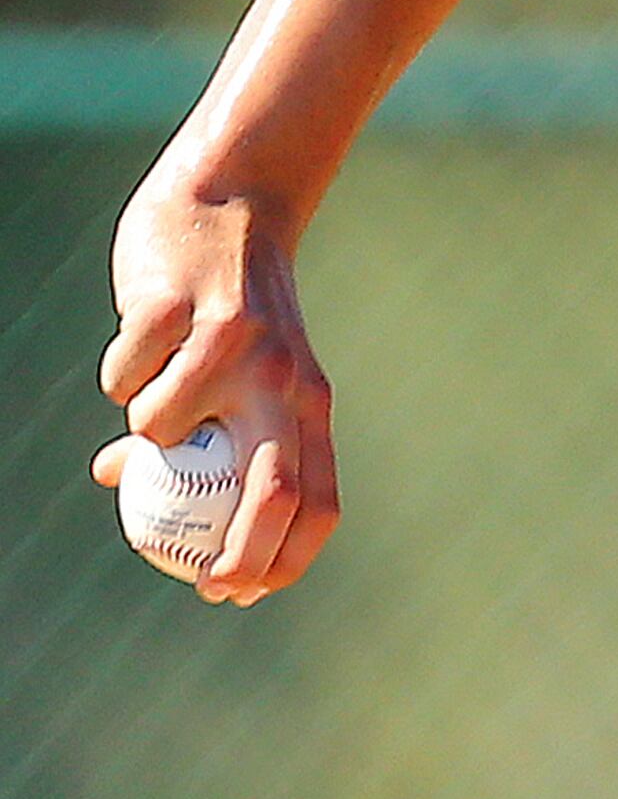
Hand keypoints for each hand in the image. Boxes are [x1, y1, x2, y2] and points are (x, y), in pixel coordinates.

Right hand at [93, 183, 336, 603]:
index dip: (287, 560)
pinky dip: (118, 373)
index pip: (318, 501)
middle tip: (205, 583)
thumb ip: (203, 439)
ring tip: (156, 381)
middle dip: (240, 554)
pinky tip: (140, 337)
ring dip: (140, 425)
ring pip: (161, 428)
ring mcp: (232, 343)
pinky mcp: (175, 309)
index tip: (243, 593)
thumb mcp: (237, 376)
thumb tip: (126, 489)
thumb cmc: (231, 310)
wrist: (228, 204)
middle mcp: (282, 377)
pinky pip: (123, 376)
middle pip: (272, 489)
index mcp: (309, 400)